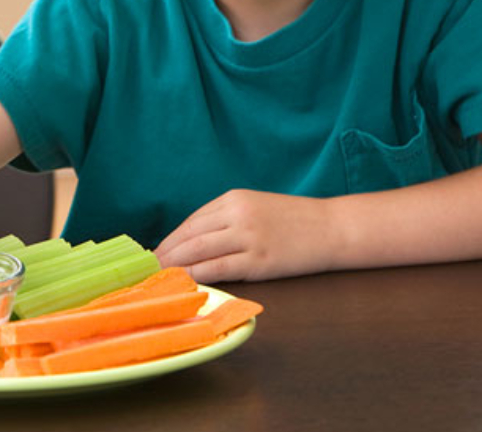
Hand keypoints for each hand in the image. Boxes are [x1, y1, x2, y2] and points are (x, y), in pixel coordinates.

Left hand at [153, 189, 337, 281]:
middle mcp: (238, 214)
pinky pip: (220, 268)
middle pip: (190, 235)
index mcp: (233, 199)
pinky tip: (186, 282)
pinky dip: (198, 275)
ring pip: (200, 251)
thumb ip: (225, 219)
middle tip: (148, 268)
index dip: (170, 239)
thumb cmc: (293, 220)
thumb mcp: (255, 207)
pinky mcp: (260, 260)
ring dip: (175, 265)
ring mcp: (249, 237)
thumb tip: (191, 241)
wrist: (332, 228)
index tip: (155, 253)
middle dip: (166, 253)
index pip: (191, 221)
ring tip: (160, 277)